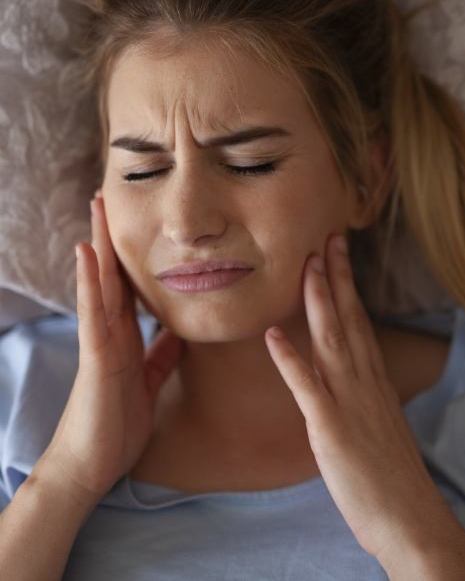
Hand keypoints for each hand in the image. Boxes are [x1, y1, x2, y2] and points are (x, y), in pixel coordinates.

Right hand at [44, 191, 182, 502]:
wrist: (92, 463)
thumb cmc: (117, 423)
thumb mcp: (149, 382)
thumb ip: (161, 356)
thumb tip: (179, 333)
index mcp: (125, 338)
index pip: (129, 288)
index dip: (132, 256)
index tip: (138, 224)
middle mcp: (110, 332)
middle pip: (113, 276)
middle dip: (112, 237)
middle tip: (110, 197)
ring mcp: (100, 341)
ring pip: (100, 284)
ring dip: (99, 245)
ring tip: (97, 208)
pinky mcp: (95, 357)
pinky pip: (94, 313)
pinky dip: (91, 282)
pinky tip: (88, 253)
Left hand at [264, 234, 444, 560]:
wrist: (410, 519)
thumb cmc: (390, 475)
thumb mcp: (378, 422)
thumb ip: (361, 394)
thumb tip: (346, 375)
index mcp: (373, 380)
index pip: (359, 321)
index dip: (347, 285)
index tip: (338, 254)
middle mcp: (363, 383)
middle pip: (348, 319)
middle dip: (335, 277)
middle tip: (325, 239)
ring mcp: (348, 403)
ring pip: (331, 340)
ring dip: (317, 302)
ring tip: (305, 267)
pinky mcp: (330, 429)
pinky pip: (307, 388)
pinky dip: (289, 360)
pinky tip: (271, 335)